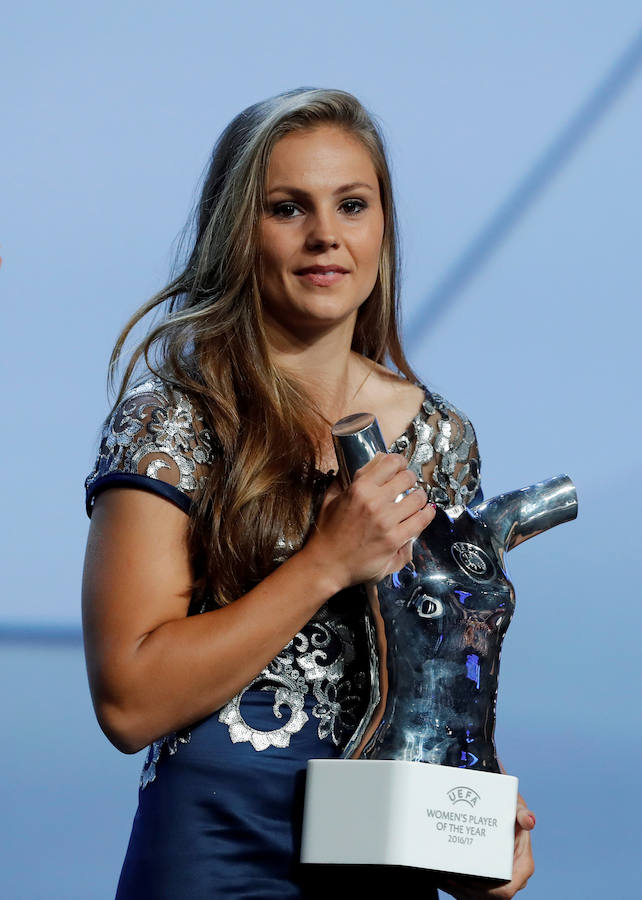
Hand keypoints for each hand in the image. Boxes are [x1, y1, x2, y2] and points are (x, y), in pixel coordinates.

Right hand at [304, 452, 435, 590]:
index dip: (399, 462)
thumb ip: (347, 479)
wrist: (326, 564)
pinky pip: (420, 521)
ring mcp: (386, 521)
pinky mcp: (394, 540)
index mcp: (359, 488)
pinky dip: (427, 514)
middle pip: (407, 478)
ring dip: (420, 497)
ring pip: (418, 498)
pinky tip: (426, 512)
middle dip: (410, 479)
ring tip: (417, 500)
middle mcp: (374, 502)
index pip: (390, 462)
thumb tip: (367, 463)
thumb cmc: (327, 532)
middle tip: (409, 485)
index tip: (401, 466)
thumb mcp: (331, 498)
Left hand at [437, 801, 534, 898]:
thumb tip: (529, 820)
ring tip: (443, 877)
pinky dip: (456, 886)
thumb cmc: (510, 810)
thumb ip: (521, 813)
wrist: (502, 810)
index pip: (506, 890)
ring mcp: (498, 881)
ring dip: (459, 889)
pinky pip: (470, 891)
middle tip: (449, 878)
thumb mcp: (516, 808)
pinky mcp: (486, 880)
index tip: (468, 880)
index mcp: (522, 866)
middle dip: (468, 890)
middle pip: (489, 896)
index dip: (486, 890)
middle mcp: (512, 878)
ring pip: (478, 895)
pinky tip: (443, 877)